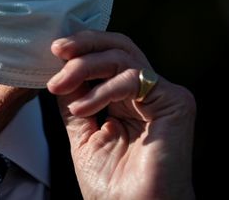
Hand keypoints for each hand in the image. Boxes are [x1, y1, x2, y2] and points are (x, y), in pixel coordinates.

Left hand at [46, 30, 195, 199]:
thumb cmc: (113, 187)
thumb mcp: (82, 135)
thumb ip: (75, 101)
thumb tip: (59, 69)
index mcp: (128, 98)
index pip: (108, 56)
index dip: (81, 49)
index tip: (52, 53)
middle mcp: (148, 92)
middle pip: (119, 46)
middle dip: (84, 44)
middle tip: (57, 50)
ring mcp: (163, 95)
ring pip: (122, 57)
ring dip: (84, 67)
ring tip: (59, 85)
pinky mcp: (175, 101)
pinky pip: (132, 79)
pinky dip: (102, 90)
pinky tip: (83, 108)